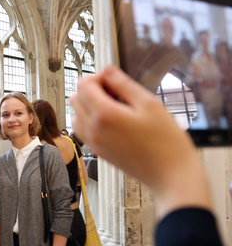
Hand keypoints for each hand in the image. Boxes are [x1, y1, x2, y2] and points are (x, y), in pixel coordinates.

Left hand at [70, 65, 211, 215]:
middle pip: (76, 98)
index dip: (98, 77)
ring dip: (88, 105)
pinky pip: (82, 130)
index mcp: (104, 114)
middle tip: (116, 92)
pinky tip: (110, 120)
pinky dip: (89, 120)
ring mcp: (93, 142)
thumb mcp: (149, 103)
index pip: (83, 85)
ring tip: (114, 106)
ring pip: (75, 114)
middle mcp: (93, 129)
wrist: (170, 175)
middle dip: (91, 89)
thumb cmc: (166, 140)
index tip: (115, 80)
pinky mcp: (98, 152)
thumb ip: (123, 84)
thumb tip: (107, 70)